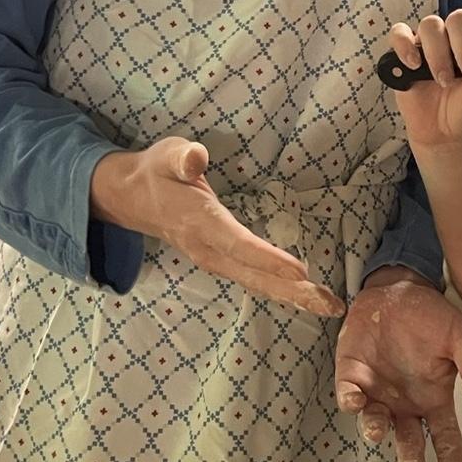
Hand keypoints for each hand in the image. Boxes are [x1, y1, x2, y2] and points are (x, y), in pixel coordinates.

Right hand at [90, 136, 342, 315]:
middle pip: (253, 274)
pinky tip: (303, 295)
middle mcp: (207, 249)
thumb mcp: (167, 155)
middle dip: (292, 291)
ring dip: (292, 295)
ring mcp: (212, 259)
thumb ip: (183, 157)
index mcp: (199, 222)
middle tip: (331, 304)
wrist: (130, 197)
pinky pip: (252, 278)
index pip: (237, 244)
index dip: (268, 259)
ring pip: (255, 282)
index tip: (300, 271)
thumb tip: (196, 158)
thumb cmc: (157, 172)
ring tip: (328, 306)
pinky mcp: (219, 261)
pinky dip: (279, 289)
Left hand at [334, 267, 461, 461]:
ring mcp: (377, 390)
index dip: (450, 455)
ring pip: (375, 420)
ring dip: (375, 428)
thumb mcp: (459, 337)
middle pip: (408, 438)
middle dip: (409, 457)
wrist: (398, 288)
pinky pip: (348, 393)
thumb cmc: (431, 315)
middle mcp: (405, 402)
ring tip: (378, 432)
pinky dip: (350, 400)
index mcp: (433, 397)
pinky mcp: (351, 373)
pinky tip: (354, 401)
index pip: (445, 434)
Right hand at [386, 6, 461, 157]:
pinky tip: (415, 65)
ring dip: (438, 53)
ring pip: (430, 25)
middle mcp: (455, 36)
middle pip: (458, 18)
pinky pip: (399, 35)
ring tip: (445, 81)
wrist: (444, 133)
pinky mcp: (406, 54)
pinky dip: (405, 46)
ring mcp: (429, 43)